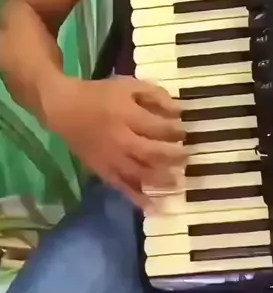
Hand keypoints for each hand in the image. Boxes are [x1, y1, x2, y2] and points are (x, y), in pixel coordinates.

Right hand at [47, 77, 184, 207]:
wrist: (65, 110)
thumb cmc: (101, 95)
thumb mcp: (129, 85)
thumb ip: (155, 95)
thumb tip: (178, 111)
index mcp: (127, 115)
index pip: (159, 128)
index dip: (176, 131)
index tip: (185, 131)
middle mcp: (121, 140)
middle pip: (153, 153)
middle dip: (174, 156)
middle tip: (187, 157)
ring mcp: (112, 159)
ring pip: (141, 174)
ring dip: (162, 179)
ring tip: (179, 181)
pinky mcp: (103, 172)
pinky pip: (123, 188)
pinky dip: (138, 199)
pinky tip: (154, 207)